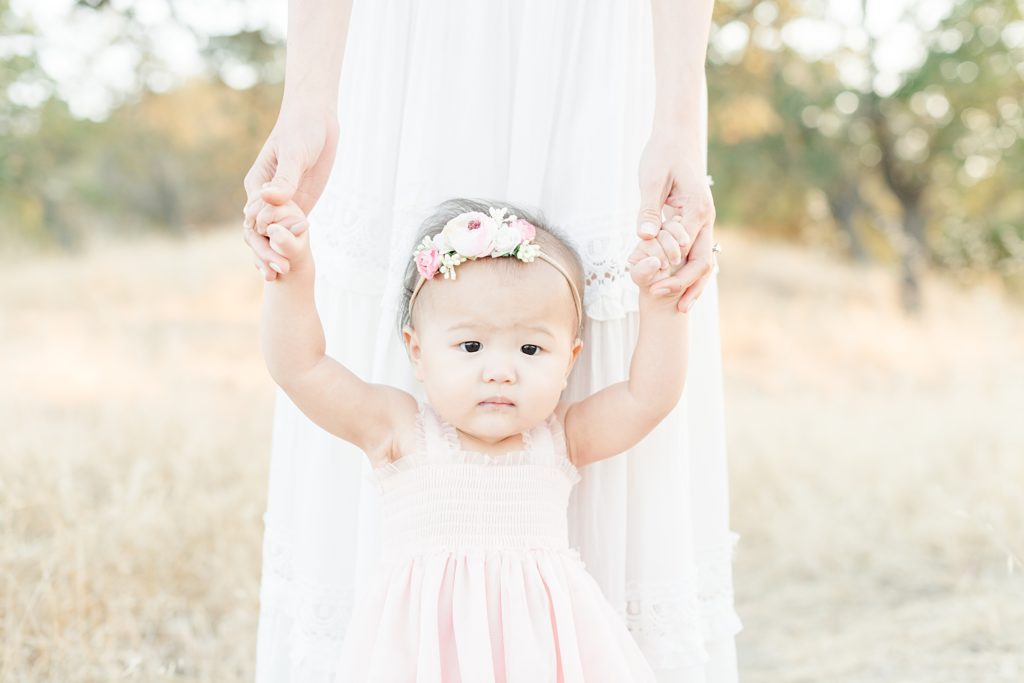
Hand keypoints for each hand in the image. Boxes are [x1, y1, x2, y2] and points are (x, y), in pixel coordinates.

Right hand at [242, 101, 338, 280]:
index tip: (270, 254)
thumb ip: (284, 178)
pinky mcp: (300, 204)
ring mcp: (283, 203)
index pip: (253, 217)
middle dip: (265, 252)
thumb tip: (269, 199)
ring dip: (275, 254)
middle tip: (276, 274)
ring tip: (281, 276)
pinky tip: (290, 265)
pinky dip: (288, 246)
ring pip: (273, 234)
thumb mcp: (294, 153)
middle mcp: (265, 197)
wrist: (317, 119)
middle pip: (259, 231)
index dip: (260, 238)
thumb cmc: (301, 129)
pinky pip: (290, 229)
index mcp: (257, 184)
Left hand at [635, 130, 716, 312]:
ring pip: (704, 260)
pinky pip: (696, 252)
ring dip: (693, 284)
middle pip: (702, 262)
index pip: (687, 251)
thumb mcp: (651, 180)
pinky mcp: (695, 222)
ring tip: (680, 308)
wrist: (676, 137)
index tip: (654, 288)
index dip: (672, 273)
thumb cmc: (662, 155)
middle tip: (666, 303)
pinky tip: (678, 287)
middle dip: (686, 285)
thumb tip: (645, 237)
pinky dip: (689, 271)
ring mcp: (703, 222)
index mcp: (697, 209)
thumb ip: (648, 210)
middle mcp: (706, 219)